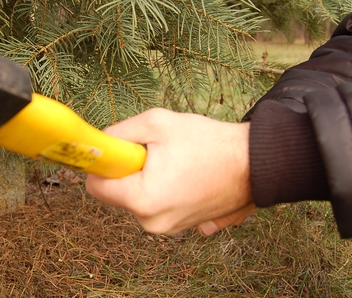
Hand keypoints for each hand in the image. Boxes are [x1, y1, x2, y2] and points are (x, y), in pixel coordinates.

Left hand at [85, 108, 254, 234]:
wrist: (255, 162)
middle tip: (157, 152)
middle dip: (131, 170)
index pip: (96, 186)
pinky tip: (186, 174)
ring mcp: (169, 228)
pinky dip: (165, 188)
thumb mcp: (156, 123)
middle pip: (118, 193)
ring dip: (148, 178)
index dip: (104, 164)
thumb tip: (100, 143)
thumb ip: (118, 133)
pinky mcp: (182, 226)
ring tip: (177, 162)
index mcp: (142, 200)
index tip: (118, 150)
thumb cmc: (209, 143)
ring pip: (139, 197)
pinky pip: (158, 204)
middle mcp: (152, 222)